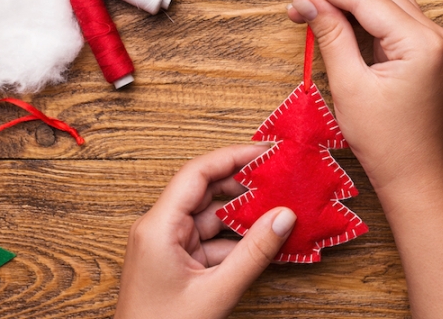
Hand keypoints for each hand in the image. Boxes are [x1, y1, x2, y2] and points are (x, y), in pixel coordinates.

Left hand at [115, 144, 296, 318]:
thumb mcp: (216, 292)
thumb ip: (254, 253)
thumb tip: (284, 216)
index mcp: (158, 227)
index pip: (197, 173)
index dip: (233, 156)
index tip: (266, 151)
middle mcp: (159, 229)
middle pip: (205, 191)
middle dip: (244, 184)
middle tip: (280, 177)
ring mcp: (168, 246)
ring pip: (212, 218)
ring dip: (244, 215)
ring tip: (280, 208)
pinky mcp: (177, 263)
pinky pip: (212, 241)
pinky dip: (238, 241)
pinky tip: (265, 241)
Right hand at [287, 0, 442, 195]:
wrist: (411, 174)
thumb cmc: (383, 140)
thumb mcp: (349, 85)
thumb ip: (330, 35)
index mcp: (420, 41)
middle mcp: (432, 33)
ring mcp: (431, 41)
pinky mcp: (423, 51)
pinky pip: (391, 18)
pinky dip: (363, 12)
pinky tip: (336, 12)